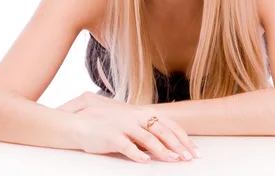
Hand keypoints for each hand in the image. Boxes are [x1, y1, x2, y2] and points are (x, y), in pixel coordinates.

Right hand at [56, 91, 199, 162]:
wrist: (81, 123)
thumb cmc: (108, 125)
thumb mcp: (130, 122)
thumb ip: (147, 129)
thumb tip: (168, 142)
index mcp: (142, 113)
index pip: (168, 124)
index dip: (182, 137)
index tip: (193, 150)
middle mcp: (135, 117)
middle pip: (162, 130)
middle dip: (178, 145)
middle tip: (188, 158)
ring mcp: (123, 126)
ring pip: (148, 138)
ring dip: (162, 150)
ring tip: (173, 160)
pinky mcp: (111, 136)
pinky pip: (127, 146)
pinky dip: (138, 154)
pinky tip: (146, 161)